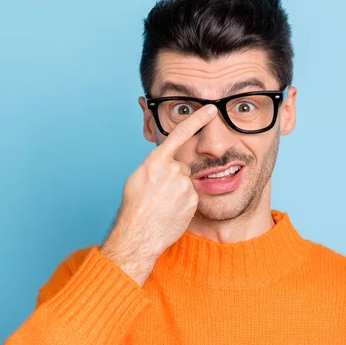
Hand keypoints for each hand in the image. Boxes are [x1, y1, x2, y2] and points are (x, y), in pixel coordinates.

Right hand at [100, 104, 217, 285]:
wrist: (139, 235)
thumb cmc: (134, 207)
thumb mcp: (138, 177)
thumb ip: (155, 164)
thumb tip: (165, 160)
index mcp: (156, 161)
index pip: (180, 134)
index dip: (198, 119)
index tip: (211, 109)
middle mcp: (173, 170)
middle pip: (181, 166)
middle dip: (174, 176)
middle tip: (159, 192)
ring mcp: (184, 186)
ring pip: (186, 182)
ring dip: (178, 190)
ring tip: (163, 203)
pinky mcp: (193, 200)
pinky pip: (191, 196)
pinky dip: (183, 202)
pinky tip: (171, 210)